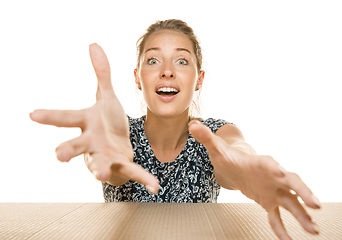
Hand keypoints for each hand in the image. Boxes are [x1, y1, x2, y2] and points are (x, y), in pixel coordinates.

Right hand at [30, 43, 158, 193]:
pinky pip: (133, 172)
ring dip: (100, 169)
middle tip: (58, 155)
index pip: (66, 117)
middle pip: (77, 145)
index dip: (50, 116)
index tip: (32, 114)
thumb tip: (93, 43)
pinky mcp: (122, 165)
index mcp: (86, 123)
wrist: (117, 144)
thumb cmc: (107, 121)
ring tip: (101, 176)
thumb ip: (102, 73)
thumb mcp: (106, 96)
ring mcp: (105, 156)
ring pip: (100, 163)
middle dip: (68, 149)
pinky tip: (155, 186)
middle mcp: (91, 142)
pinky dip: (144, 179)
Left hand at [189, 121, 319, 239]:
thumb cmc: (227, 155)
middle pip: (292, 183)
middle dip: (304, 192)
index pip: (270, 164)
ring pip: (291, 202)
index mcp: (259, 162)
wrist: (234, 164)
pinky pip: (276, 216)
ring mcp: (272, 190)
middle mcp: (271, 176)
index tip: (284, 175)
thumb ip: (206, 138)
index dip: (276, 169)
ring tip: (314, 231)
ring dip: (302, 215)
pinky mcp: (268, 201)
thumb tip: (193, 126)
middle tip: (316, 205)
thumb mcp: (216, 148)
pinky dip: (281, 228)